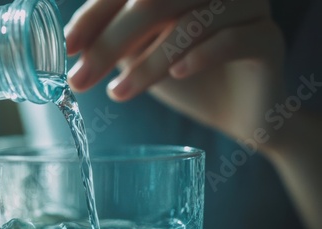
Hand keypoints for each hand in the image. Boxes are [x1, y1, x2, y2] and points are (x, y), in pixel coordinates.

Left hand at [66, 0, 285, 145]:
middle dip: (111, 42)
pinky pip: (233, 38)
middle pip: (155, 2)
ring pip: (190, 22)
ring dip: (149, 62)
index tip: (67, 46)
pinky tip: (177, 76)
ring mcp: (246, 7)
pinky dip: (200, 55)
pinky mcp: (266, 38)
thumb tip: (71, 44)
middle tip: (82, 78)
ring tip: (119, 94)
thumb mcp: (143, 56)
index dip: (95, 14)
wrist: (237, 112)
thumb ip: (116, 41)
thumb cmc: (186, 79)